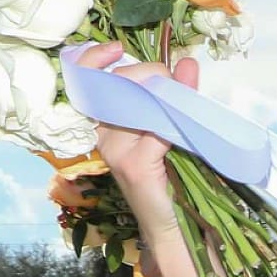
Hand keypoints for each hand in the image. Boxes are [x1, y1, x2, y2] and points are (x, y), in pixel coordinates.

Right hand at [77, 42, 191, 196]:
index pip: (88, 80)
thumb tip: (187, 63)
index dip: (96, 58)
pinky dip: (176, 123)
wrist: (172, 228)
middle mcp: (104, 135)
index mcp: (107, 125)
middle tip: (181, 83)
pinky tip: (187, 125)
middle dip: (153, 74)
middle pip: (120, 84)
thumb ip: (173, 100)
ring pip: (138, 104)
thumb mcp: (167, 133)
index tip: (116, 48)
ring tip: (187, 99)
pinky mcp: (135, 165)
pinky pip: (157, 131)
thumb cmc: (170, 182)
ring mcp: (117, 151)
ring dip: (167, 95)